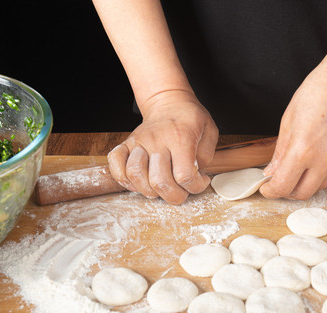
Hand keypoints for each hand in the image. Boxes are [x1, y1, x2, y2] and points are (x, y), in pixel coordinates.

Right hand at [107, 90, 218, 204]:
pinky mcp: (126, 144)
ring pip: (135, 176)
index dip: (195, 186)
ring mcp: (139, 142)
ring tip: (162, 187)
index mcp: (181, 137)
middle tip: (181, 190)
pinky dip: (124, 180)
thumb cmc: (190, 119)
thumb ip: (206, 156)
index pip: (184, 175)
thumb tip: (194, 175)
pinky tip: (140, 182)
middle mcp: (157, 140)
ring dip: (150, 191)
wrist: (168, 102)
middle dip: (174, 195)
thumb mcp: (210, 131)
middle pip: (159, 181)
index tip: (200, 180)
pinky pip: (116, 165)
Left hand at [260, 61, 326, 199]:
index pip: (283, 186)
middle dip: (288, 191)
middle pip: (302, 193)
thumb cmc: (314, 96)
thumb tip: (271, 173)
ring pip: (320, 185)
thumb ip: (279, 154)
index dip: (271, 191)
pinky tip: (322, 151)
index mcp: (302, 151)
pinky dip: (324, 169)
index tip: (267, 188)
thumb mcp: (287, 123)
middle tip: (282, 181)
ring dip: (307, 181)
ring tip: (302, 165)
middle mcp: (324, 160)